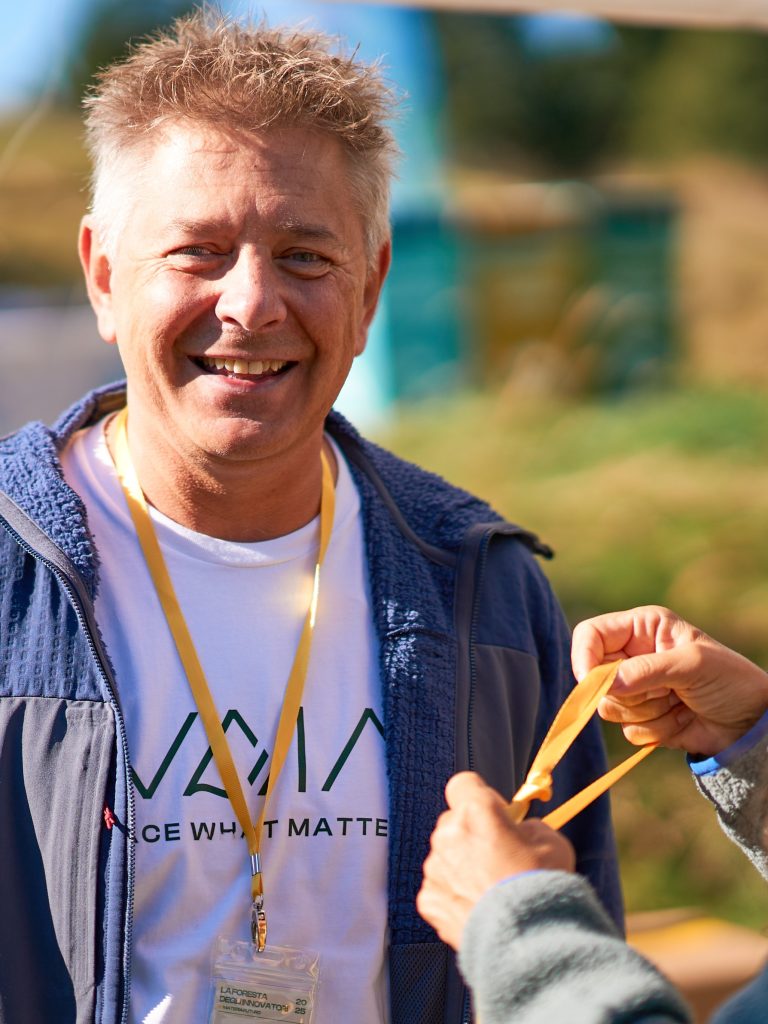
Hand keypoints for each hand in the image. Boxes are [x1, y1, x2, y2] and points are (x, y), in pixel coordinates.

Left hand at [417, 772, 574, 949]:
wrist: (528, 941)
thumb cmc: (543, 885)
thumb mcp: (552, 841)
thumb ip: (527, 827)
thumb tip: (519, 831)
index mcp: (477, 811)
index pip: (463, 784)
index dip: (480, 796)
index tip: (496, 814)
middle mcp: (448, 834)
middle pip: (453, 821)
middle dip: (472, 833)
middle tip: (498, 857)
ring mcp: (435, 867)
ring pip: (445, 855)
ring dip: (462, 865)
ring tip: (491, 890)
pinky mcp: (428, 899)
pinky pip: (439, 886)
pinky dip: (454, 894)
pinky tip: (479, 908)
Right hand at [572, 606, 767, 756]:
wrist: (752, 723)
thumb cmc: (729, 680)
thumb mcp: (691, 664)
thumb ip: (646, 671)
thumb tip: (602, 684)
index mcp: (641, 628)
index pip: (590, 635)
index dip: (584, 657)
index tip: (590, 683)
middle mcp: (633, 655)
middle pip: (595, 677)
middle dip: (628, 692)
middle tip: (665, 691)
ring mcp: (636, 688)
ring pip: (610, 708)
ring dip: (647, 712)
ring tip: (678, 702)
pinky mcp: (642, 718)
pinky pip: (627, 730)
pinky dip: (655, 731)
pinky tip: (680, 719)